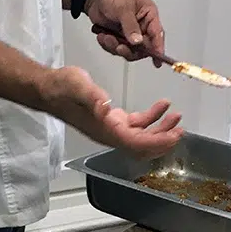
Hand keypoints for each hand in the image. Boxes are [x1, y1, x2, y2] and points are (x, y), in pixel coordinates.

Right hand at [42, 66, 182, 158]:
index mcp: (105, 130)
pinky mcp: (112, 120)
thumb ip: (92, 97)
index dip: (157, 142)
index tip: (174, 136)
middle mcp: (110, 134)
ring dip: (160, 130)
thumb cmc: (62, 88)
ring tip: (177, 117)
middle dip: (163, 140)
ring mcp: (111, 128)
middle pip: (142, 145)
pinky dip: (151, 117)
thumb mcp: (78, 86)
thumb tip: (105, 107)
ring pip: (142, 136)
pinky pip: (136, 124)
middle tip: (181, 130)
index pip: (136, 143)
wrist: (50, 89)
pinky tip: (162, 106)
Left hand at [85, 0, 164, 66]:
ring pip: (129, 52)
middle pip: (143, 48)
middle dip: (129, 50)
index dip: (158, 48)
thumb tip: (138, 41)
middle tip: (118, 47)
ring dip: (116, 47)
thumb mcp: (123, 8)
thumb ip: (130, 26)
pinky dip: (109, 46)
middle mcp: (142, 26)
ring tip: (106, 37)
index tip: (157, 60)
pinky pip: (117, 50)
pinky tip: (102, 36)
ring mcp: (131, 34)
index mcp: (149, 15)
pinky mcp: (120, 39)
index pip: (157, 34)